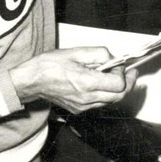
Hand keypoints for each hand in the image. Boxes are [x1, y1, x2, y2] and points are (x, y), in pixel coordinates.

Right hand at [10, 47, 137, 113]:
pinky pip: (99, 103)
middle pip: (119, 96)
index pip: (118, 84)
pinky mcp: (79, 110)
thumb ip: (99, 54)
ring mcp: (83, 107)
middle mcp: (87, 98)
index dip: (123, 73)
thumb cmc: (49, 65)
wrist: (31, 81)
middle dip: (127, 83)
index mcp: (86, 82)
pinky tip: (98, 83)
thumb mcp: (76, 51)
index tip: (119, 64)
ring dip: (115, 89)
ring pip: (110, 101)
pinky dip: (104, 94)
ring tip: (110, 75)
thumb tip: (112, 59)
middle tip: (129, 72)